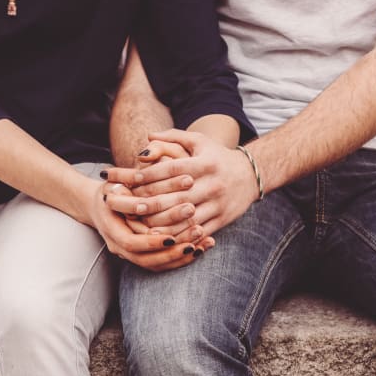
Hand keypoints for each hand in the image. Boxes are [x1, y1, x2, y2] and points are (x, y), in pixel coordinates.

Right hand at [82, 178, 211, 271]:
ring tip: (204, 243)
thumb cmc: (113, 187)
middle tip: (197, 233)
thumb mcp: (116, 180)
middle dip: (173, 251)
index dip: (152, 241)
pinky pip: (163, 264)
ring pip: (156, 265)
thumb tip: (142, 164)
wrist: (104, 205)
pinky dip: (182, 258)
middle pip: (146, 259)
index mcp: (111, 229)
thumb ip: (127, 178)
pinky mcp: (143, 256)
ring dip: (181, 257)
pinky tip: (202, 248)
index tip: (172, 236)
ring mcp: (130, 254)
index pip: (131, 242)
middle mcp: (118, 246)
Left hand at [105, 130, 259, 239]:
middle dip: (145, 202)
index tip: (125, 180)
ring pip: (183, 218)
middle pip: (172, 196)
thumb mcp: (199, 141)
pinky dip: (177, 236)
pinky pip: (196, 232)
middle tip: (124, 205)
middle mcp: (211, 184)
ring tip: (135, 225)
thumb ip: (173, 137)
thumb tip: (148, 138)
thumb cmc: (217, 157)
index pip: (169, 170)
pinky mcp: (221, 219)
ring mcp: (217, 203)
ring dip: (158, 223)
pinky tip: (159, 238)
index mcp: (204, 163)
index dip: (146, 175)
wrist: (251, 175)